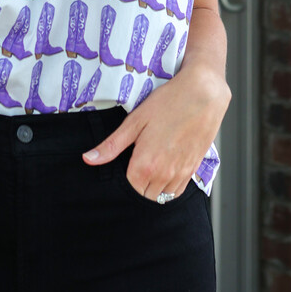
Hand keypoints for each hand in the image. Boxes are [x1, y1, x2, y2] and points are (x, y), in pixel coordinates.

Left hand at [81, 66, 231, 199]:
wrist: (203, 94)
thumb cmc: (168, 103)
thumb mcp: (135, 121)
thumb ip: (111, 145)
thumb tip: (88, 159)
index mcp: (146, 165)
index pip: (129, 190)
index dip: (123, 181)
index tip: (122, 167)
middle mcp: (164, 175)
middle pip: (145, 197)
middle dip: (137, 186)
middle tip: (134, 165)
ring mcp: (181, 174)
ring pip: (162, 197)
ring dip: (153, 188)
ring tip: (149, 167)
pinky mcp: (193, 169)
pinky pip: (177, 191)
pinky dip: (168, 187)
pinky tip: (163, 169)